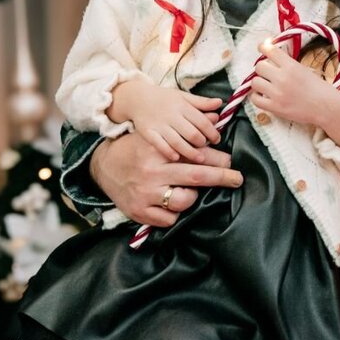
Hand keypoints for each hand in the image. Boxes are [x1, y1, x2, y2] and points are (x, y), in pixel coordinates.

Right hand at [91, 131, 241, 227]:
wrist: (102, 166)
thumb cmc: (136, 149)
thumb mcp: (156, 137)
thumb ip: (185, 133)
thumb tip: (216, 120)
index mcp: (158, 149)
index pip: (195, 154)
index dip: (217, 159)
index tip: (230, 161)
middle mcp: (152, 172)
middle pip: (197, 176)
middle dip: (222, 177)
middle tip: (237, 178)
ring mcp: (145, 194)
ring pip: (184, 201)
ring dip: (193, 197)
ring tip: (190, 191)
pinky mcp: (139, 211)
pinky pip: (169, 219)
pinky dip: (175, 213)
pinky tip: (173, 203)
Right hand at [109, 78, 221, 162]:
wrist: (138, 98)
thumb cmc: (164, 98)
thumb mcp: (183, 96)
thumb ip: (201, 102)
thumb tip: (220, 103)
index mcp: (182, 106)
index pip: (202, 121)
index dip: (212, 132)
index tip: (217, 139)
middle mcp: (171, 115)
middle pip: (191, 133)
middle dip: (202, 142)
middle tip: (207, 147)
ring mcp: (159, 125)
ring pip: (178, 142)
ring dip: (190, 151)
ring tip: (199, 157)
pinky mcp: (148, 133)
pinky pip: (160, 145)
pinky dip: (169, 152)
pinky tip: (177, 158)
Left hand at [249, 41, 335, 125]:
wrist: (326, 107)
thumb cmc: (319, 88)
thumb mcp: (304, 69)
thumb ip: (287, 63)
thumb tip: (271, 56)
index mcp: (291, 66)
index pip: (269, 50)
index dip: (263, 46)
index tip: (262, 47)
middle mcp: (282, 78)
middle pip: (259, 66)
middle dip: (263, 68)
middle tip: (268, 73)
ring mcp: (277, 94)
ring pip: (255, 82)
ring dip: (260, 82)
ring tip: (266, 85)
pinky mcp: (274, 108)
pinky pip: (255, 99)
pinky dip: (257, 97)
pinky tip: (264, 96)